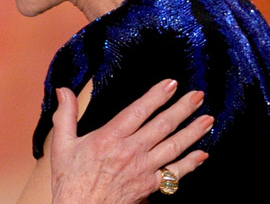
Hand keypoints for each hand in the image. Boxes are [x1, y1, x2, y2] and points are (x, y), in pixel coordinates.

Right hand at [50, 79, 212, 203]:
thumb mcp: (61, 144)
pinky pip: (176, 173)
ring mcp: (143, 169)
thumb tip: (64, 90)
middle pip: (162, 125)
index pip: (139, 111)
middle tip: (198, 95)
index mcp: (110, 137)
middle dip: (182, 108)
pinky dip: (191, 163)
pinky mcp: (149, 186)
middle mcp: (131, 151)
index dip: (157, 96)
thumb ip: (65, 115)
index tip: (172, 83)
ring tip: (208, 119)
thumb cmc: (70, 181)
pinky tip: (202, 154)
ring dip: (193, 132)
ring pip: (174, 147)